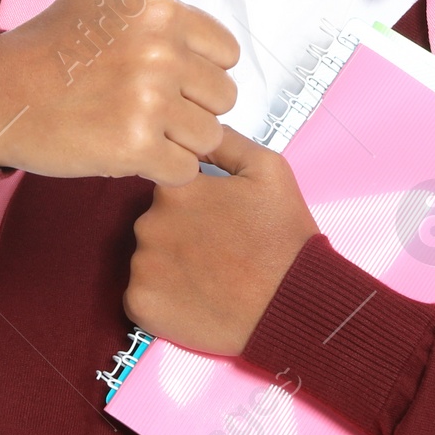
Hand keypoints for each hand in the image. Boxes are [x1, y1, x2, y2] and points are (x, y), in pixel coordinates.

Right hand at [0, 0, 241, 185]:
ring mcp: (147, 101)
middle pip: (223, 97)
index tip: (152, 66)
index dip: (195, 66)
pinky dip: (160, 167)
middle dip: (188, 105)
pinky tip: (124, 145)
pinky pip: (183, 168)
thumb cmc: (56, 38)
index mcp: (161, 10)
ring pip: (208, 135)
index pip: (228, 54)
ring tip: (131, 120)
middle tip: (138, 97)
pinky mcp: (133, 147)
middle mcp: (159, 52)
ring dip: (175, 138)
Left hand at [124, 126, 318, 354]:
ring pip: (147, 258)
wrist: (293, 304)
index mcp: (174, 188)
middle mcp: (149, 223)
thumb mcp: (267, 169)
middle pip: (156, 223)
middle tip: (219, 251)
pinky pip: (141, 294)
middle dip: (180, 234)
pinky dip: (161, 298)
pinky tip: (195, 299)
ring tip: (211, 277)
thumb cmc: (283, 237)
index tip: (218, 221)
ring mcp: (141, 267)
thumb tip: (198, 129)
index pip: (167, 187)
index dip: (194, 204)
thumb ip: (224, 142)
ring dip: (170, 265)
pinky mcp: (141, 305)